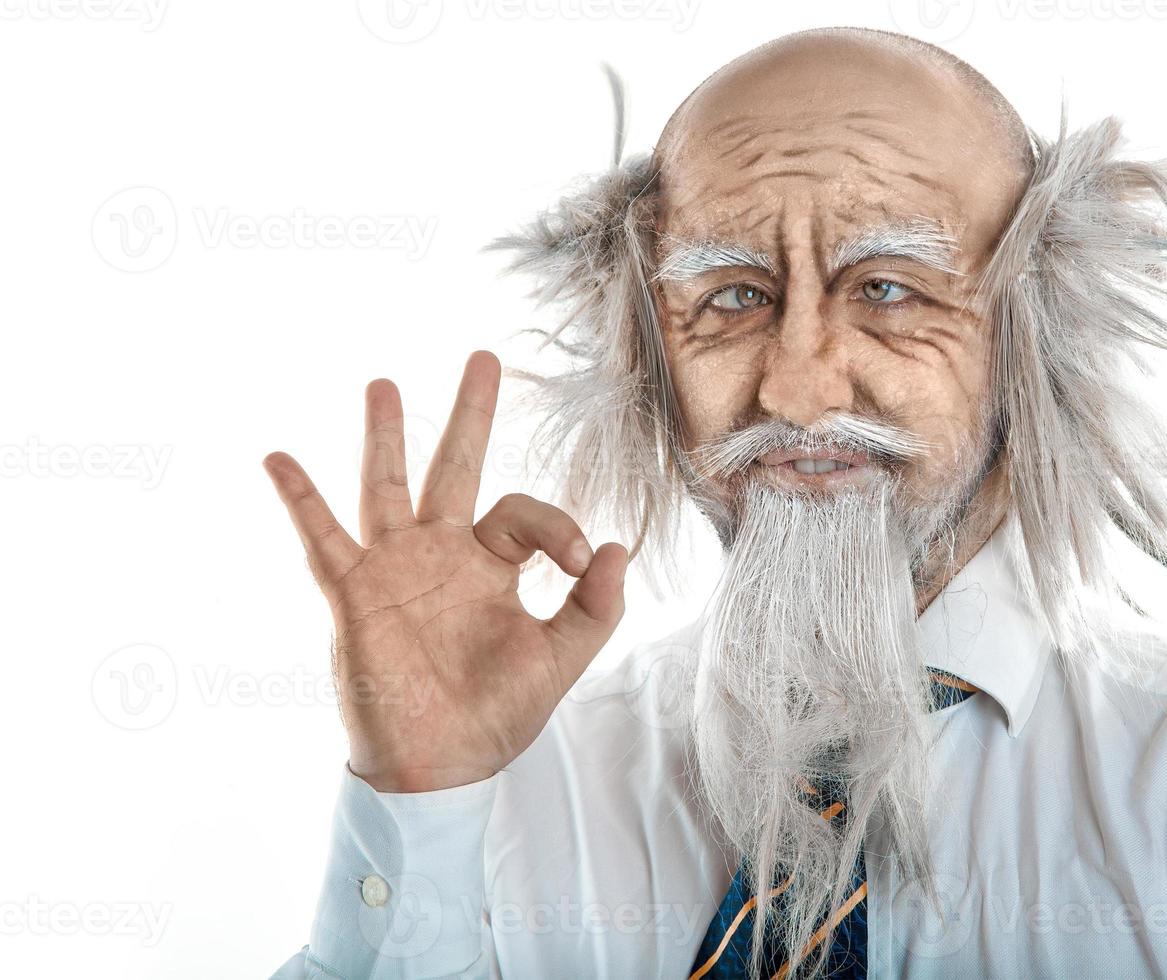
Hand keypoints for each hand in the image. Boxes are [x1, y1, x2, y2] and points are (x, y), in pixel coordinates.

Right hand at [262, 350, 626, 792]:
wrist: (441, 767)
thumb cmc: (497, 716)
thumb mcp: (561, 660)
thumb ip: (596, 606)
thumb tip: (619, 546)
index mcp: (493, 567)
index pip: (523, 512)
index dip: (556, 524)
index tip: (577, 559)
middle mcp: (444, 555)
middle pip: (458, 467)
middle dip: (471, 414)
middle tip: (486, 357)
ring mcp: (397, 568)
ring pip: (389, 484)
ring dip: (387, 434)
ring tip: (385, 383)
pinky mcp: (355, 593)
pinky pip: (322, 537)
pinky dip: (300, 498)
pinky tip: (277, 456)